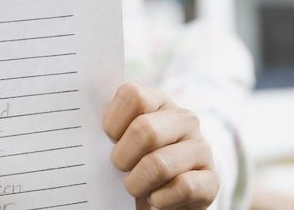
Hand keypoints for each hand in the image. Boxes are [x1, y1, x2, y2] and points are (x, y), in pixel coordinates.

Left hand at [103, 84, 218, 209]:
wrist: (163, 195)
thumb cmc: (132, 161)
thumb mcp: (120, 138)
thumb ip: (108, 127)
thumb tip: (81, 127)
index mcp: (157, 100)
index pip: (132, 95)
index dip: (113, 121)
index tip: (108, 138)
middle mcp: (183, 118)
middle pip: (145, 130)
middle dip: (122, 157)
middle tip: (118, 168)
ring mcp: (201, 147)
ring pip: (159, 164)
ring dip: (137, 183)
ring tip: (135, 187)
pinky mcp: (212, 179)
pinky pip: (183, 187)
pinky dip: (160, 200)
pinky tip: (156, 199)